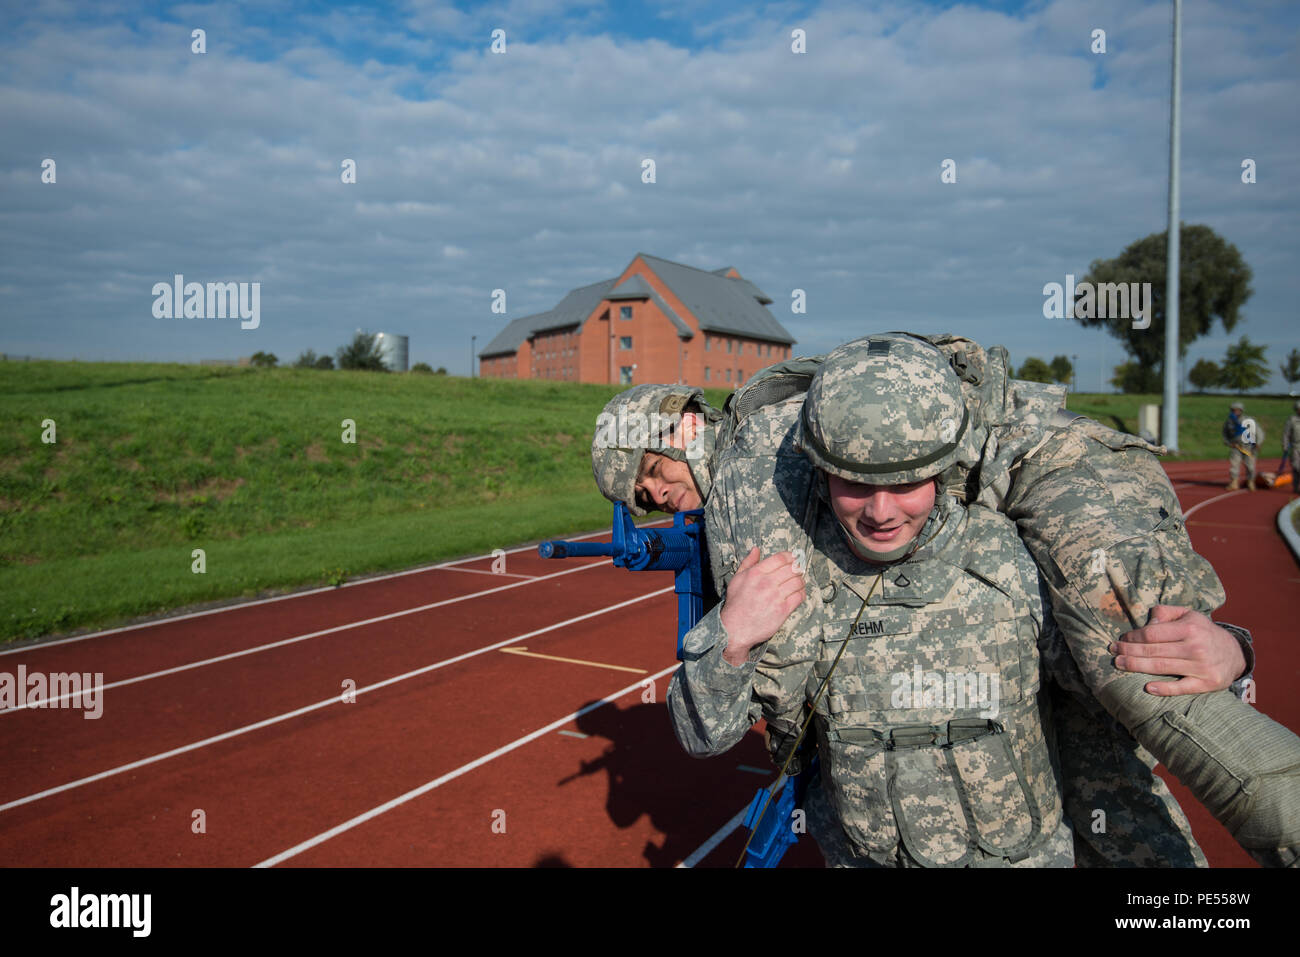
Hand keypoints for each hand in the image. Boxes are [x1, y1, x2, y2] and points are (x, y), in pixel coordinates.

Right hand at [720, 547, 805, 666]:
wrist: (734, 629)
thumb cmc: (735, 604)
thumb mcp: (736, 579)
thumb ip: (747, 563)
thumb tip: (756, 549)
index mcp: (756, 573)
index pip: (780, 558)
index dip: (791, 556)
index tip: (794, 558)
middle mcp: (766, 583)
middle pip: (792, 569)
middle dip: (798, 568)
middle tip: (799, 570)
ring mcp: (775, 597)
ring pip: (797, 582)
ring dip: (801, 581)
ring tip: (798, 582)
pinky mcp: (782, 610)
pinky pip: (799, 597)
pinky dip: (801, 593)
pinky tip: (798, 593)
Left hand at [1109, 605, 1246, 694]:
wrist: (1235, 653)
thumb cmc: (1203, 632)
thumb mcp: (1189, 615)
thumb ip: (1166, 613)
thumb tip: (1147, 621)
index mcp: (1189, 628)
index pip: (1152, 633)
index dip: (1133, 637)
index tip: (1121, 639)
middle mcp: (1196, 647)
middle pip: (1153, 651)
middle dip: (1129, 651)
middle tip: (1113, 652)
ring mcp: (1202, 667)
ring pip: (1162, 667)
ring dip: (1137, 666)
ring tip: (1119, 664)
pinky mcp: (1207, 683)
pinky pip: (1182, 687)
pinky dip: (1164, 689)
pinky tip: (1147, 687)